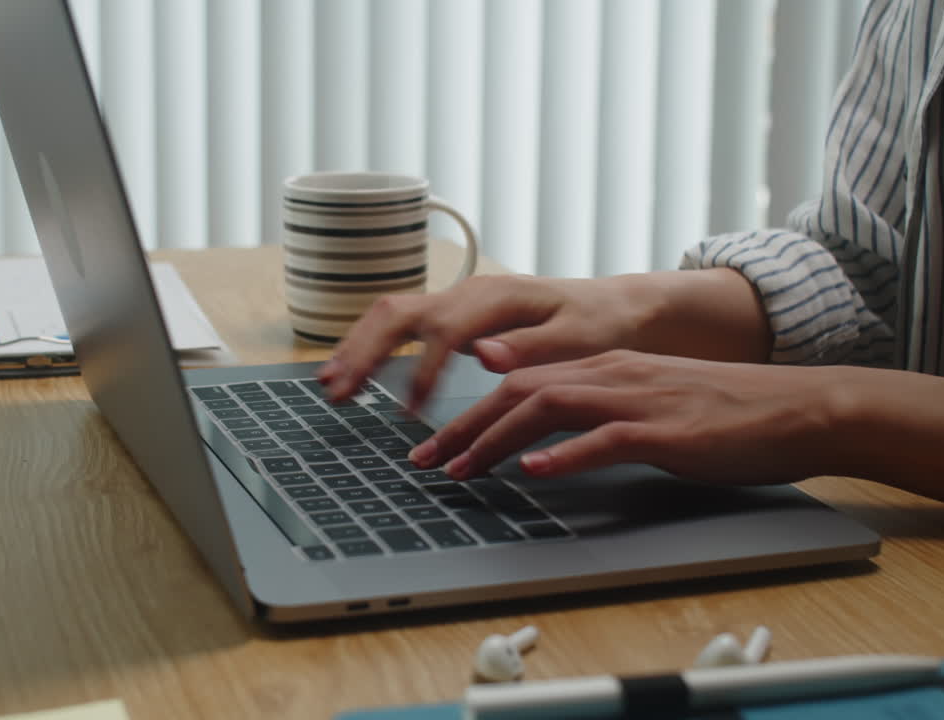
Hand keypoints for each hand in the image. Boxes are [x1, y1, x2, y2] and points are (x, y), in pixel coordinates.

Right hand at [317, 274, 659, 409]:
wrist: (613, 308)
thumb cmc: (600, 327)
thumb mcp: (579, 340)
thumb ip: (531, 347)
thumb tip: (483, 354)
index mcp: (496, 299)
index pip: (444, 332)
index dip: (422, 371)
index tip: (408, 412)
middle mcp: (468, 294)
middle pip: (399, 314)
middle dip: (365, 352)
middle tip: (338, 392)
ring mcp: (456, 302)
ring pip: (390, 315)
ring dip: (357, 348)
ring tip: (329, 384)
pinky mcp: (451, 316)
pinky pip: (400, 325)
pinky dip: (370, 346)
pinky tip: (351, 372)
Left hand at [408, 350, 840, 485]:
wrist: (799, 407)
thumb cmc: (727, 413)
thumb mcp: (650, 406)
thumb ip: (599, 417)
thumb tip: (550, 447)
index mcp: (606, 367)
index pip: (519, 384)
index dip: (469, 414)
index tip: (436, 447)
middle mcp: (613, 374)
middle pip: (518, 391)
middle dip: (463, 428)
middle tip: (424, 463)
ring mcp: (639, 398)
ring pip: (547, 408)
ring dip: (495, 440)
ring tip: (460, 470)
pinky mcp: (667, 431)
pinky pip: (605, 439)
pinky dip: (565, 455)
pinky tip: (534, 473)